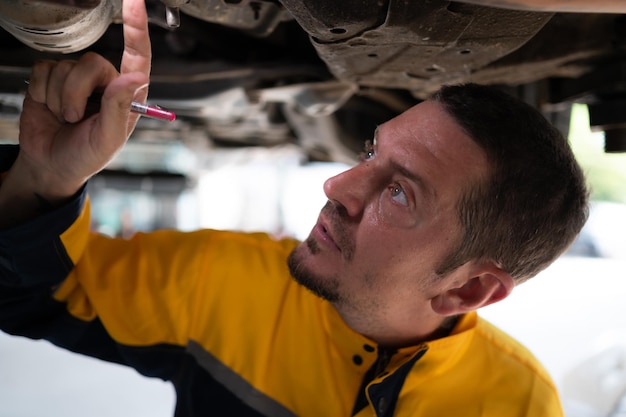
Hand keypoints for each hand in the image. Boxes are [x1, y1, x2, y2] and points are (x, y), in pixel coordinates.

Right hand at [0, 0, 150, 227]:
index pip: (137, 56)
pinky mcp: (50, 79)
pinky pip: (43, 70)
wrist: (51, 164)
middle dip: (77, 94)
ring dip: (59, 98)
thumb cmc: (86, 156)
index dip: (136, 29)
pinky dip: (43, 93)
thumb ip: (119, 108)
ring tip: (64, 118)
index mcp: (127, 96)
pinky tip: (49, 108)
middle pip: (91, 63)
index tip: (134, 2)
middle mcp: (105, 82)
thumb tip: (136, 78)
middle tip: (74, 118)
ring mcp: (77, 79)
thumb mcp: (108, 140)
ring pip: (65, 67)